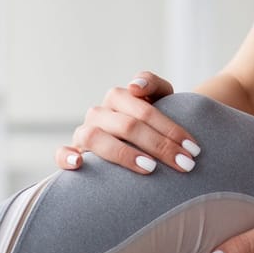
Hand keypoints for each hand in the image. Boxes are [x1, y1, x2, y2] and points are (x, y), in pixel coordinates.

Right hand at [55, 71, 202, 175]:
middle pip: (127, 126)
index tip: (192, 149)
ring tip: (150, 168)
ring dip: (123, 153)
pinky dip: (66, 156)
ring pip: (96, 137)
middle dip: (159, 146)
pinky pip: (61, 152)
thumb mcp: (160, 98)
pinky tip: (79, 164)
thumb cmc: (152, 122)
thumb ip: (154, 84)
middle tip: (184, 164)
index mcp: (119, 98)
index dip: (170, 129)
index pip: (144, 111)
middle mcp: (100, 113)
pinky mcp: (74, 151)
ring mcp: (84, 132)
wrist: (139, 141)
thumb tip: (135, 87)